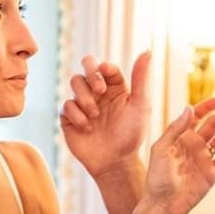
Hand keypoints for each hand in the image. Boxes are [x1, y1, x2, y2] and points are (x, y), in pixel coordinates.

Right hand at [60, 51, 151, 179]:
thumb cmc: (131, 135)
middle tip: (100, 90)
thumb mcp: (140, 105)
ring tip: (95, 114)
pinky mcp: (69, 117)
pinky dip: (77, 114)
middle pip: (85, 65)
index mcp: (115, 86)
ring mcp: (82, 103)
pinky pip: (66, 105)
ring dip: (85, 96)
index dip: (104, 68)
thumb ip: (141, 78)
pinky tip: (87, 127)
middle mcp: (98, 92)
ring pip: (74, 83)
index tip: (108, 77)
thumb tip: (147, 50)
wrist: (115, 162)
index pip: (105, 65)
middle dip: (91, 74)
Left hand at [141, 97, 214, 213]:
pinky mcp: (211, 172)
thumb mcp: (161, 149)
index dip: (207, 106)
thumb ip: (175, 129)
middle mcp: (193, 145)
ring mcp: (203, 158)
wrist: (163, 205)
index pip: (196, 116)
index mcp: (180, 137)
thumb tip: (189, 108)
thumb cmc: (156, 178)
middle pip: (212, 125)